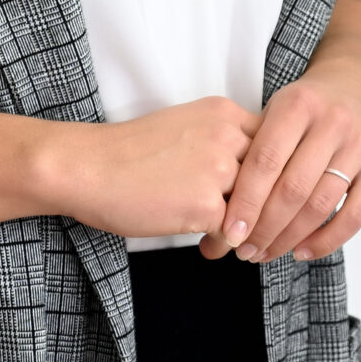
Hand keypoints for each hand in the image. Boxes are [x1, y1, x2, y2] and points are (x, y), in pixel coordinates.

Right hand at [40, 95, 258, 240]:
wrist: (86, 166)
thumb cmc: (128, 152)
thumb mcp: (186, 127)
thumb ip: (222, 143)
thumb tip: (252, 177)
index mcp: (224, 113)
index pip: (274, 144)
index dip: (271, 174)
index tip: (262, 196)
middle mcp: (228, 136)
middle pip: (272, 176)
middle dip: (266, 205)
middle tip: (252, 226)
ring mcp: (218, 169)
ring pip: (256, 206)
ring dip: (246, 228)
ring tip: (228, 240)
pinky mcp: (205, 204)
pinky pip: (233, 232)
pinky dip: (223, 244)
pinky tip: (206, 247)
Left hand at [205, 0, 360, 264]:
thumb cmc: (309, 104)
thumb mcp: (278, 108)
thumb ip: (254, 150)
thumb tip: (217, 208)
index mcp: (298, 104)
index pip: (265, 162)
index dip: (245, 203)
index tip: (227, 234)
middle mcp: (333, 122)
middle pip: (293, 189)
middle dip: (264, 228)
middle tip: (244, 251)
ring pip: (321, 205)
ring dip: (289, 238)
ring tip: (266, 253)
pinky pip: (355, 216)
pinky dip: (327, 240)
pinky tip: (302, 251)